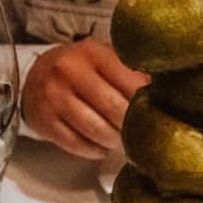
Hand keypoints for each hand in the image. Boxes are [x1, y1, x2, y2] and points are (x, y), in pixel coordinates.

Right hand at [22, 39, 149, 159]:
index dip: (144, 104)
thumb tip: (167, 96)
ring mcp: (53, 96)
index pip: (130, 83)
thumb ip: (131, 73)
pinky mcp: (43, 120)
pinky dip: (94, 150)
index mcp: (93, 52)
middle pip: (114, 109)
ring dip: (113, 141)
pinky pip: (76, 144)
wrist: (35, 76)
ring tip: (120, 141)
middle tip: (139, 134)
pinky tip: (101, 147)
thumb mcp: (104, 59)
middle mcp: (70, 71)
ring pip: (95, 130)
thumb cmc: (81, 69)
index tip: (152, 115)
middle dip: (130, 126)